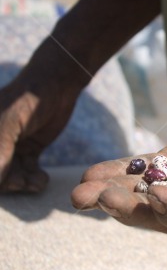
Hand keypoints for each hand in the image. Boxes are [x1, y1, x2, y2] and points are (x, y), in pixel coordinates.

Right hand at [0, 75, 79, 192]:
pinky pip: (26, 171)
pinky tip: (42, 179)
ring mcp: (10, 147)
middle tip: (23, 184)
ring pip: (11, 175)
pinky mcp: (28, 149)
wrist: (56, 85)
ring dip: (23, 183)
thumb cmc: (27, 100)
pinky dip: (33, 179)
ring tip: (37, 182)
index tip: (7, 183)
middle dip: (8, 183)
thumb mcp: (9, 123)